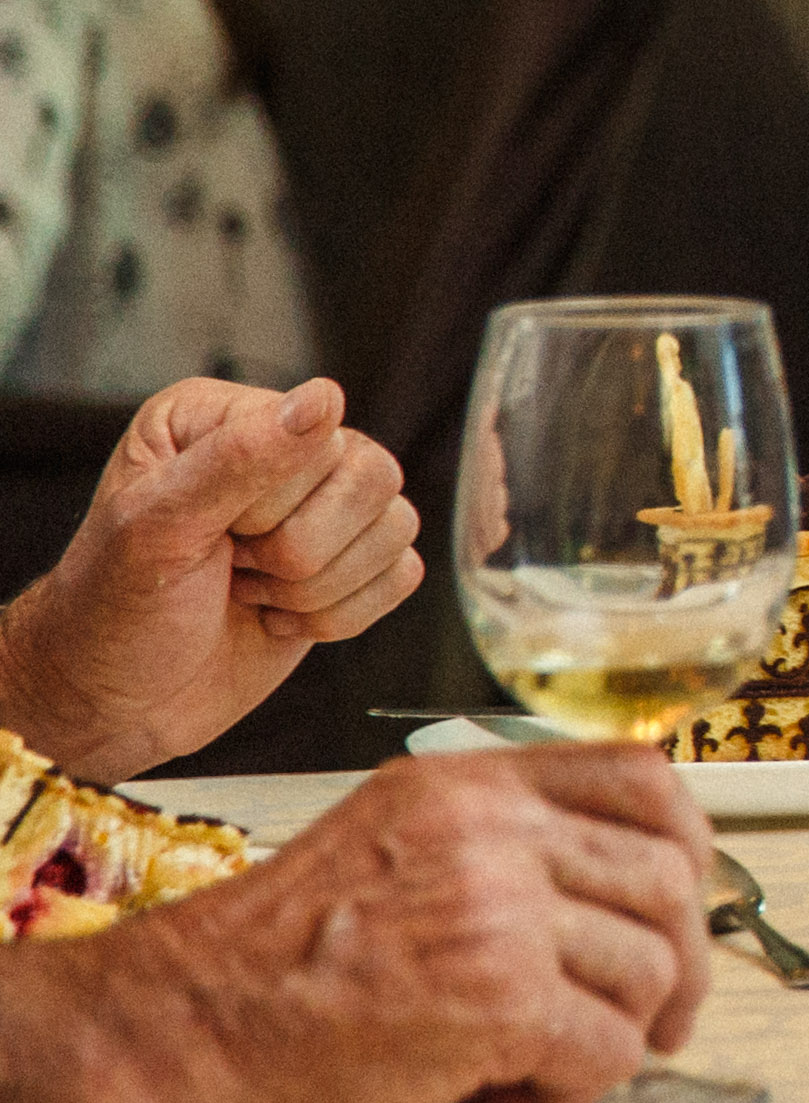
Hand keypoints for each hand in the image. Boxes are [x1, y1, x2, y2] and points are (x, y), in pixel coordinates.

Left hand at [0, 375, 420, 779]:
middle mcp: (282, 450)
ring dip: (317, 590)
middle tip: (232, 570)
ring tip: (251, 594)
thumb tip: (325, 397)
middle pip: (373, 479)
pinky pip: (404, 575)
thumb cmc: (111, 614)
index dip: (274, 507)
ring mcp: (322, 508)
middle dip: (299, 553)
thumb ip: (236, 460)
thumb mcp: (155, 531)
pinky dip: (341, 616)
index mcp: (225, 417)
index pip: (320, 440)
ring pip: (397, 527)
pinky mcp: (350, 565)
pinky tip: (278, 618)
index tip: (212, 539)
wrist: (114, 704)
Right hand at [0, 745, 715, 1102]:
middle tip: (653, 1020)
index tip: (687, 902)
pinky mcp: (499, 999)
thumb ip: (498, 842)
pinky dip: (572, 1091)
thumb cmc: (268, 961)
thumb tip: (617, 887)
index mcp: (469, 785)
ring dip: (614, 1035)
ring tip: (533, 1064)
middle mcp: (494, 832)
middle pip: (666, 880)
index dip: (690, 845)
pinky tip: (504, 1096)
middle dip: (680, 963)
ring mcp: (500, 911)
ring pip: (650, 969)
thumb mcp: (390, 845)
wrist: (176, 1029)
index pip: (643, 779)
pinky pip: (607, 1049)